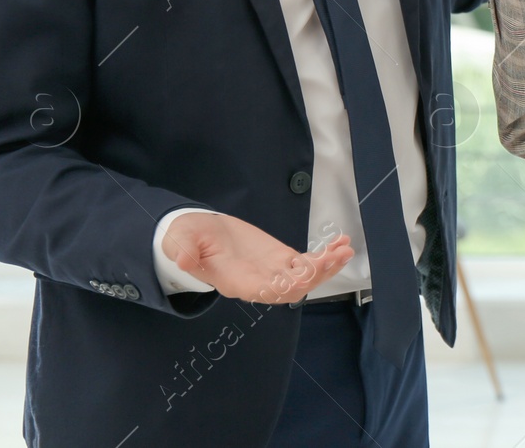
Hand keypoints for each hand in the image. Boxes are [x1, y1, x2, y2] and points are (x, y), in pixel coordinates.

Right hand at [162, 211, 353, 303]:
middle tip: (334, 256)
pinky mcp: (281, 258)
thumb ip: (182, 249)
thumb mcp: (179, 240)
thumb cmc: (187, 239)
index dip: (284, 286)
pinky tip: (341, 243)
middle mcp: (257, 282)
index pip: (262, 291)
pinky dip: (325, 255)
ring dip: (326, 267)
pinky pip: (307, 262)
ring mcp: (272, 271)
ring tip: (344, 250)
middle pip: (291, 288)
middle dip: (315, 275)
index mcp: (234, 281)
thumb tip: (181, 258)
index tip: (303, 275)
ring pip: (304, 277)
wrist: (199, 233)